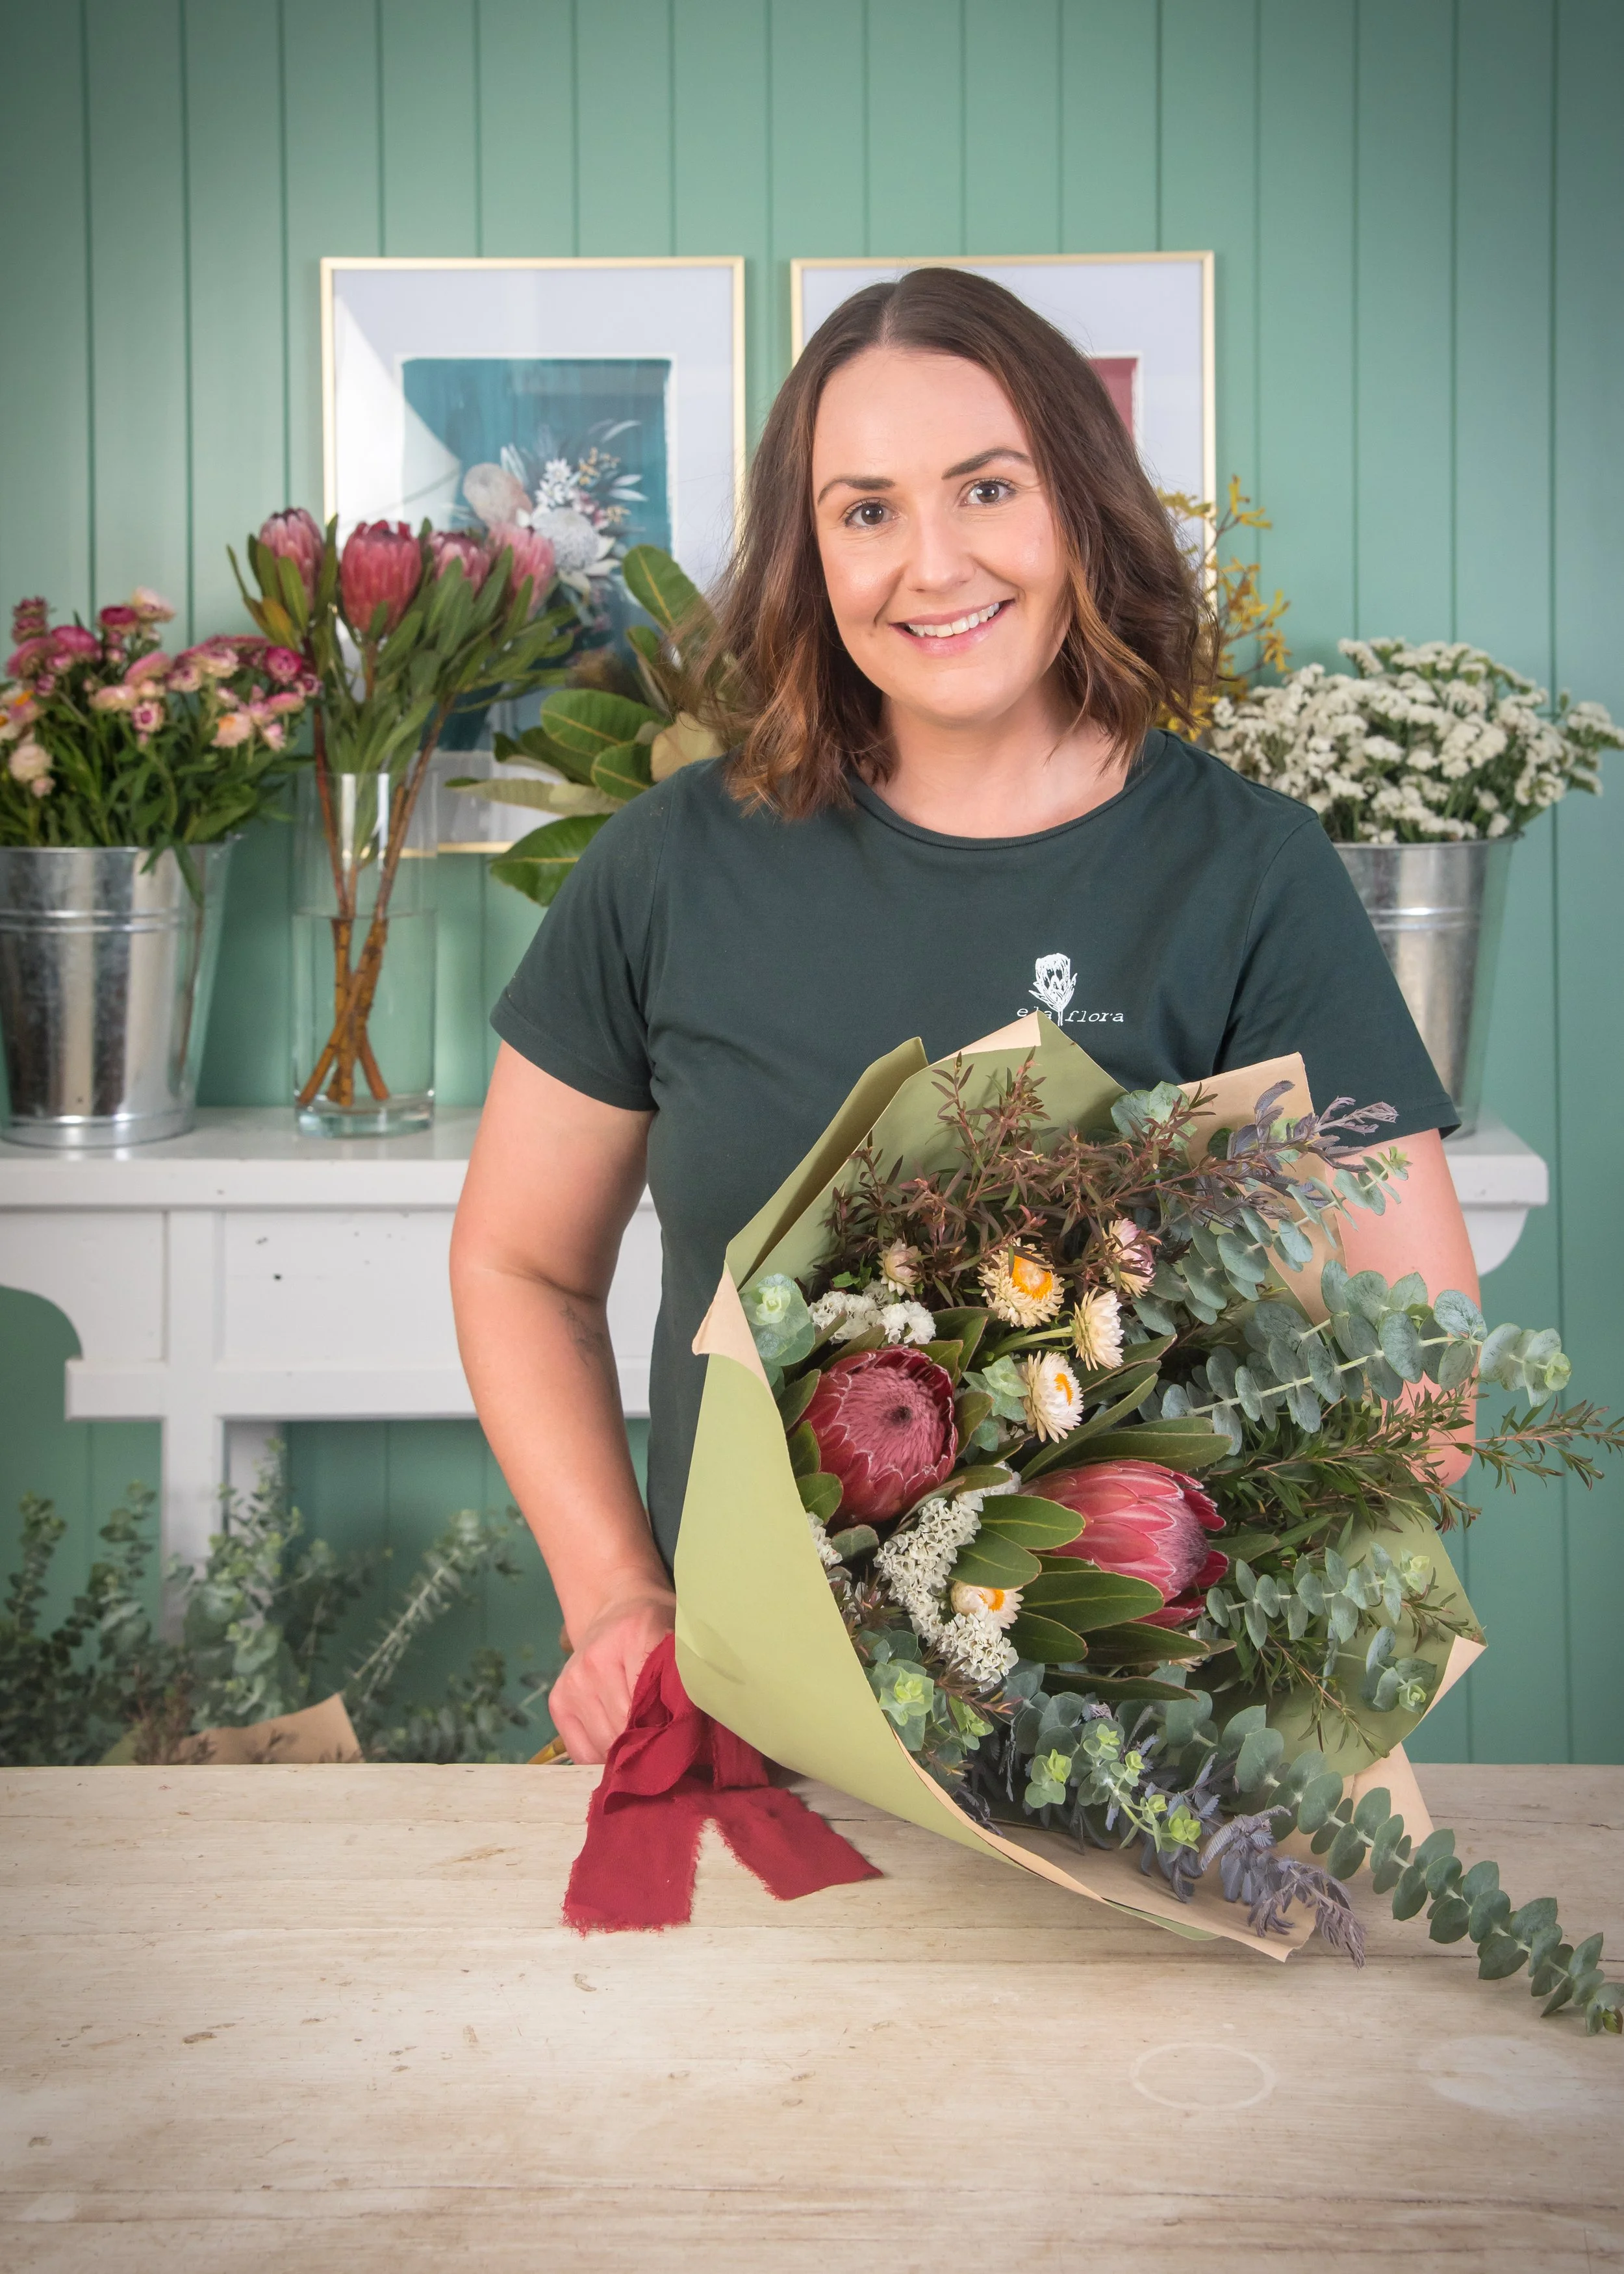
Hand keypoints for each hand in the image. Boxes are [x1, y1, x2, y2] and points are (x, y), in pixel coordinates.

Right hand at [546, 1588, 674, 1763]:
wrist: (617, 1606)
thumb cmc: (658, 1627)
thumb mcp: (681, 1640)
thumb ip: (690, 1678)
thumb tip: (695, 1729)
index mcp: (634, 1635)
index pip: (652, 1702)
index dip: (669, 1730)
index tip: (683, 1741)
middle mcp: (596, 1659)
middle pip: (626, 1729)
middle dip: (649, 1745)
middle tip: (668, 1748)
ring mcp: (573, 1681)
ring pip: (604, 1745)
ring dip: (627, 1754)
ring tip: (644, 1744)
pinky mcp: (557, 1701)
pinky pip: (582, 1753)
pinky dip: (603, 1758)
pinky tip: (619, 1744)